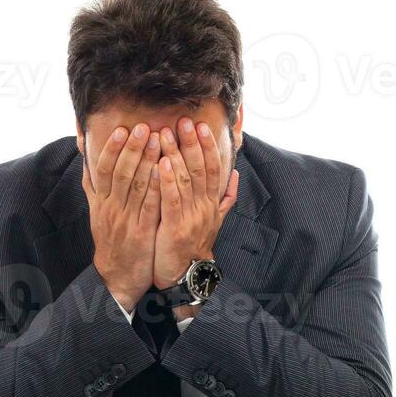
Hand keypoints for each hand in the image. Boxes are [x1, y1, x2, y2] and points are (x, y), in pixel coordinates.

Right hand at [83, 123, 161, 312]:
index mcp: (101, 201)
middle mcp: (111, 208)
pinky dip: (156, 189)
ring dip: (147, 162)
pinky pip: (149, 207)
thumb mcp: (96, 210)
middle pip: (120, 173)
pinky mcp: (141, 233)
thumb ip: (92, 183)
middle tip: (144, 127)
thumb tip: (85, 155)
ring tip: (159, 140)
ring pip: (136, 187)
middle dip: (133, 149)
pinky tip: (166, 172)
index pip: (103, 169)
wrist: (117, 275)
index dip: (112, 148)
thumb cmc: (111, 238)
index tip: (122, 129)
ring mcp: (126, 220)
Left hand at [153, 117, 238, 289]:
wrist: (185, 275)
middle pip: (200, 169)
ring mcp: (191, 217)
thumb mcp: (214, 220)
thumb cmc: (193, 244)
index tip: (201, 126)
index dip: (207, 146)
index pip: (213, 169)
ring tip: (166, 135)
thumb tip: (235, 174)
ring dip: (176, 155)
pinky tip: (160, 163)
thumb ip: (225, 197)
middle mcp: (204, 207)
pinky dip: (167, 181)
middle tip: (184, 121)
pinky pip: (172, 200)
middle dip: (192, 143)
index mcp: (212, 203)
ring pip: (185, 181)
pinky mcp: (176, 228)